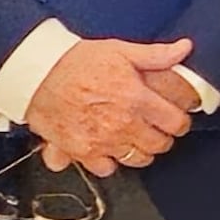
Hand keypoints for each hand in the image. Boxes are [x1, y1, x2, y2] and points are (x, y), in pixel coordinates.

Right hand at [28, 36, 197, 175]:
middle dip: (163, 137)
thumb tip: (183, 50)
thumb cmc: (75, 61)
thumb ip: (155, 55)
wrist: (37, 74)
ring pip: (137, 159)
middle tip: (157, 129)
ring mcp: (102, 141)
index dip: (180, 121)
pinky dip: (109, 162)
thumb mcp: (120, 50)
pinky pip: (106, 169)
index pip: (175, 122)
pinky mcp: (82, 152)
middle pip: (159, 144)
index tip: (177, 118)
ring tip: (136, 138)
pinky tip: (109, 148)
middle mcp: (122, 123)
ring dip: (140, 150)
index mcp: (136, 98)